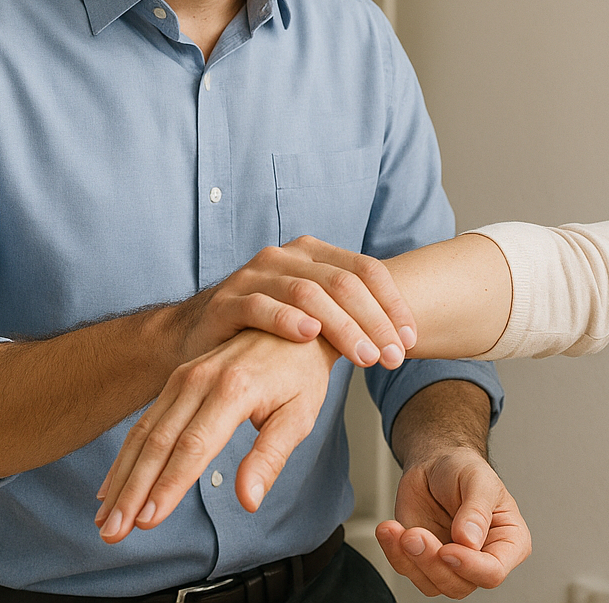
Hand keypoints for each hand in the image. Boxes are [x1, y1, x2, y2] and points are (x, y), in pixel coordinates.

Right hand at [94, 329, 338, 543]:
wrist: (296, 322)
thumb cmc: (301, 374)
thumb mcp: (300, 415)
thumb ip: (271, 457)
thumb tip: (249, 501)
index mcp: (233, 388)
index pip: (193, 447)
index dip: (168, 486)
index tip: (147, 521)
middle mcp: (201, 379)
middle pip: (159, 443)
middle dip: (133, 492)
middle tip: (113, 533)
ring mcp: (184, 377)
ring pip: (144, 434)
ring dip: (122, 479)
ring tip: (106, 521)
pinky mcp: (177, 380)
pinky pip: (145, 421)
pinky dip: (126, 457)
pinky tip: (112, 487)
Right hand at [172, 236, 415, 370]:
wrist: (198, 337)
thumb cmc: (265, 331)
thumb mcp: (312, 316)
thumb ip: (349, 315)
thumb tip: (404, 337)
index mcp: (312, 253)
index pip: (365, 270)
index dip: (392, 303)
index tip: (410, 339)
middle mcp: (285, 257)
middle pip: (342, 282)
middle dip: (374, 321)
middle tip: (393, 356)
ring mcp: (254, 276)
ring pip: (308, 293)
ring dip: (342, 326)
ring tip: (365, 356)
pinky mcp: (227, 301)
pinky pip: (261, 306)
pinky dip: (288, 320)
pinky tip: (309, 337)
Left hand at [376, 447, 530, 597]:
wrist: (434, 463)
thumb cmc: (463, 469)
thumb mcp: (477, 480)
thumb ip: (477, 510)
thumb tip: (469, 540)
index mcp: (508, 541)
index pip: (494, 571)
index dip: (470, 566)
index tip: (448, 550)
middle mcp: (482, 557)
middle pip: (460, 584)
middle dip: (433, 562)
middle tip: (416, 534)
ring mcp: (452, 562)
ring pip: (433, 584)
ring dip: (412, 560)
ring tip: (402, 531)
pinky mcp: (424, 560)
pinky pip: (408, 571)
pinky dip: (394, 554)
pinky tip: (390, 531)